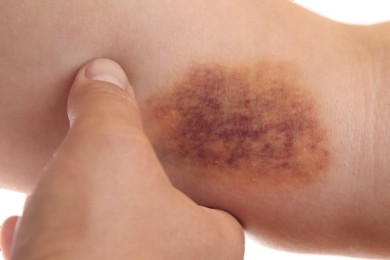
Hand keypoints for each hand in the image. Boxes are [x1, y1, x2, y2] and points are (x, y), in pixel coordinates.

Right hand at [1, 59, 243, 259]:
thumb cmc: (98, 233)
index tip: (172, 154)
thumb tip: (103, 72)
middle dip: (133, 191)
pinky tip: (23, 227)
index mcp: (211, 242)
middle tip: (117, 167)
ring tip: (69, 193)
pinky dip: (52, 243)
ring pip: (117, 241)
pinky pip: (77, 259)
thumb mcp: (107, 146)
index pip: (221, 200)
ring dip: (87, 216)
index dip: (196, 172)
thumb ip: (109, 105)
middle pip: (164, 217)